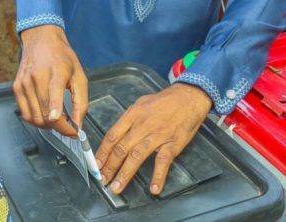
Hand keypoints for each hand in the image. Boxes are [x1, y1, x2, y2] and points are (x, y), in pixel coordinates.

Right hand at [13, 25, 87, 136]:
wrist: (41, 40)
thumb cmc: (62, 57)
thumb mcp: (80, 76)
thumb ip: (81, 102)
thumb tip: (79, 124)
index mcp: (57, 71)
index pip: (54, 97)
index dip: (60, 119)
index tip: (71, 131)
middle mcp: (38, 77)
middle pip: (44, 114)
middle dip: (59, 127)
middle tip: (69, 127)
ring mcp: (25, 83)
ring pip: (34, 117)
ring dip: (47, 126)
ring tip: (57, 121)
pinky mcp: (17, 87)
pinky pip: (25, 113)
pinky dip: (36, 121)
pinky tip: (45, 116)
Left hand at [95, 83, 211, 194]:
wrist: (189, 97)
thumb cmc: (164, 101)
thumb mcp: (141, 104)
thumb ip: (128, 119)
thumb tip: (116, 135)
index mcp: (132, 115)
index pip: (112, 136)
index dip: (102, 152)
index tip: (96, 164)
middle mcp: (142, 125)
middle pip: (121, 148)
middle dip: (109, 166)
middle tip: (102, 180)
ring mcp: (157, 135)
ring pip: (137, 157)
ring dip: (125, 174)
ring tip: (117, 187)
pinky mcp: (173, 144)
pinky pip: (163, 162)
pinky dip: (158, 176)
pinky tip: (154, 188)